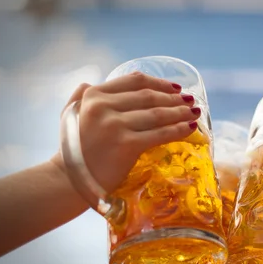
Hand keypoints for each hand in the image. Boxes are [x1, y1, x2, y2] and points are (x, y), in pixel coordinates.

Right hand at [51, 72, 199, 192]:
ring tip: (194, 113)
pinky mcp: (126, 145)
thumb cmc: (72, 151)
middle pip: (149, 97)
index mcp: (93, 95)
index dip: (159, 83)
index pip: (134, 81)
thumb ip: (80, 96)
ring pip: (157, 114)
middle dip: (174, 99)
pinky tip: (190, 128)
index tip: (175, 88)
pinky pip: (159, 134)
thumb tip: (91, 81)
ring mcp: (115, 125)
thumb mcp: (70, 115)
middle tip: (190, 101)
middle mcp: (103, 106)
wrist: (68, 182)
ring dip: (180, 113)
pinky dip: (178, 130)